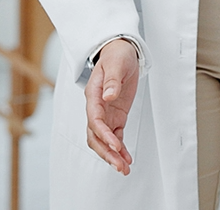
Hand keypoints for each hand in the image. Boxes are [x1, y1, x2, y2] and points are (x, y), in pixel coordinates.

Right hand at [84, 39, 139, 173]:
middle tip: (119, 165)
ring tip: (124, 168)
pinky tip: (126, 159)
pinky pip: (115, 137)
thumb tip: (109, 96)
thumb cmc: (116, 55)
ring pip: (103, 140)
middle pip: (95, 136)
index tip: (115, 145)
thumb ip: (112, 81)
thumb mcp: (116, 64)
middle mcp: (96, 107)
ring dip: (112, 155)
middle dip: (106, 152)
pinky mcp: (115, 117)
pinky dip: (120, 149)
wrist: (119, 52)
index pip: (95, 120)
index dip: (104, 135)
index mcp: (93, 95)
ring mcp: (105, 114)